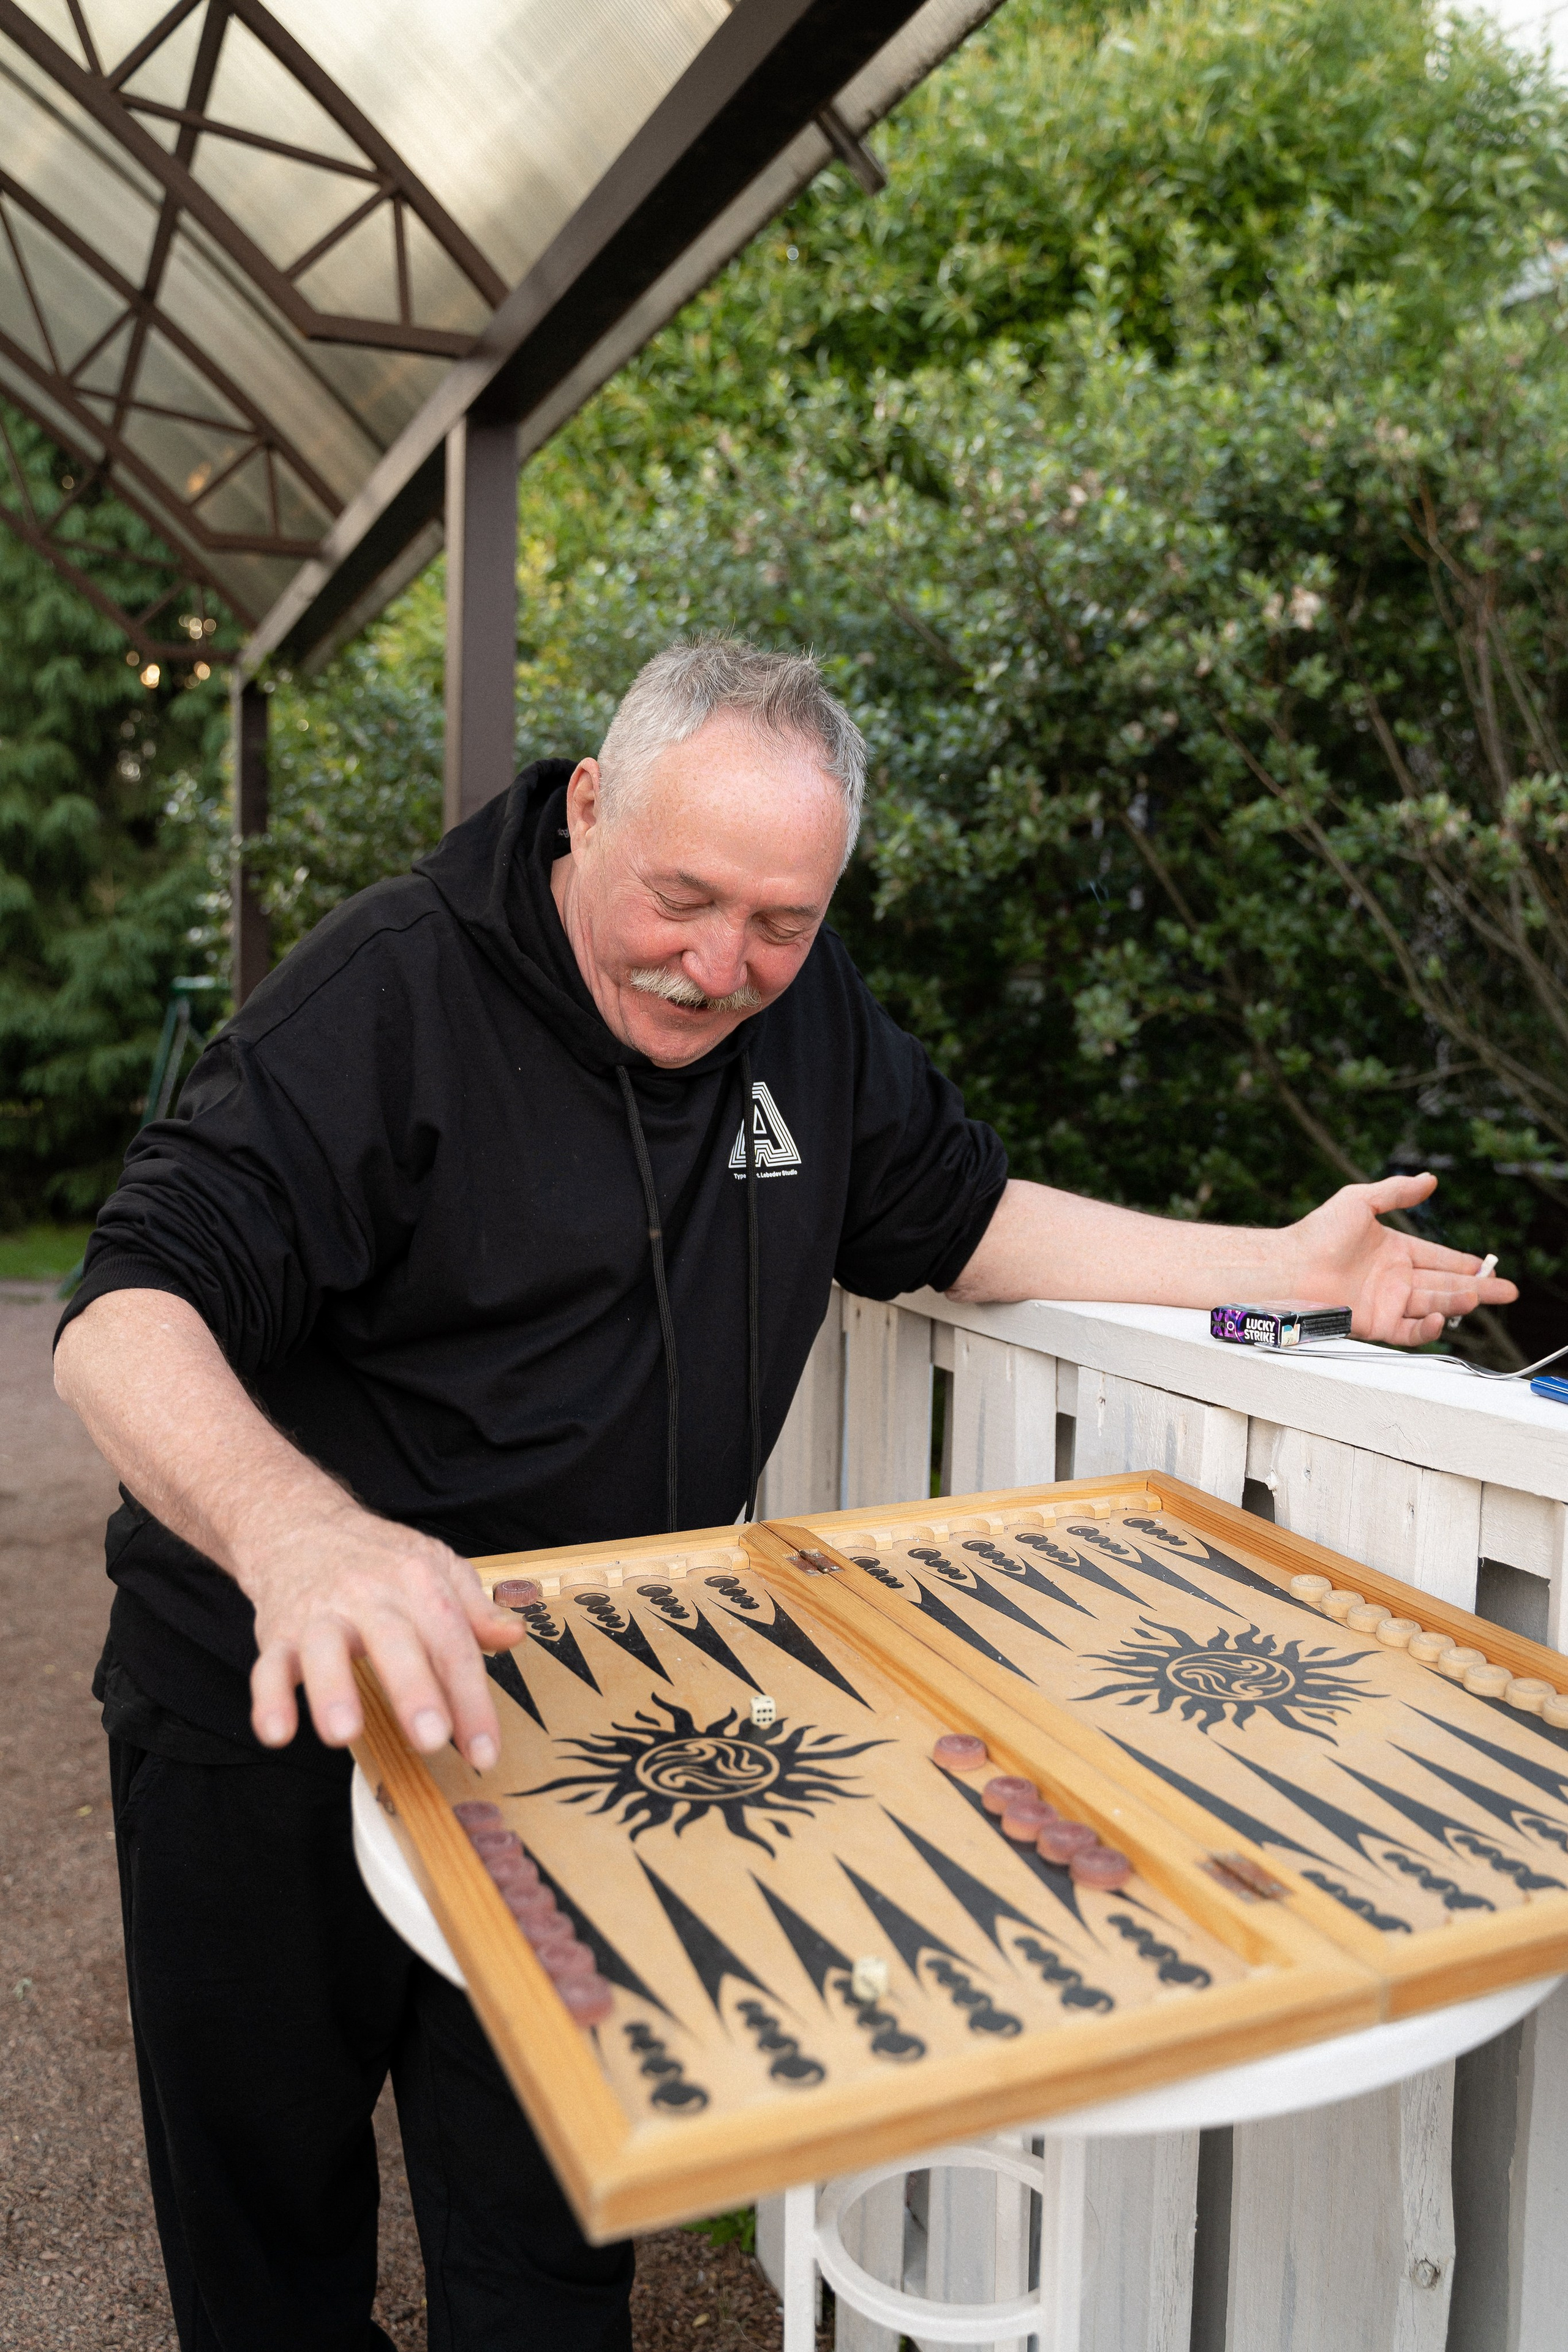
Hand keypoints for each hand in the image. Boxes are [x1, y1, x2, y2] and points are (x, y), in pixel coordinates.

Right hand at [238, 1493, 525, 1768]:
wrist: (303, 1527)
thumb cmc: (380, 1560)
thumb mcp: (437, 1569)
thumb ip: (473, 1609)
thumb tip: (513, 1636)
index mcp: (417, 1582)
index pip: (451, 1644)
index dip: (471, 1700)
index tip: (484, 1751)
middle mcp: (368, 1595)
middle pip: (393, 1642)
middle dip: (413, 1691)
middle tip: (430, 1739)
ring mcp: (320, 1615)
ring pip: (323, 1650)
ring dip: (332, 1691)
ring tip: (343, 1734)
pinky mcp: (278, 1633)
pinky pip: (268, 1666)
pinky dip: (268, 1699)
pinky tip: (277, 1733)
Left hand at [1283, 1173, 1517, 1345]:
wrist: (1288, 1267)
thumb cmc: (1317, 1233)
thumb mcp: (1360, 1200)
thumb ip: (1397, 1192)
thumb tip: (1430, 1179)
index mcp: (1393, 1250)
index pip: (1438, 1257)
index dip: (1463, 1262)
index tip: (1486, 1266)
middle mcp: (1393, 1278)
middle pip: (1444, 1284)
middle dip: (1477, 1288)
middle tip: (1506, 1290)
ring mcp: (1385, 1302)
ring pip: (1432, 1305)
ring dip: (1457, 1302)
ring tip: (1479, 1297)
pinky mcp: (1374, 1324)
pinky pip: (1408, 1330)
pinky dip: (1427, 1327)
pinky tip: (1440, 1318)